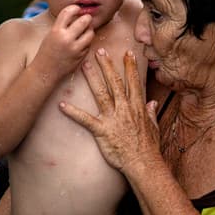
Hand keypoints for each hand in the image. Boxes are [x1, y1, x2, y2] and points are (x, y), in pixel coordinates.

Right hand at [34, 3, 96, 76]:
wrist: (46, 71)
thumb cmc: (47, 51)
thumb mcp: (50, 35)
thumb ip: (61, 25)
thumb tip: (74, 14)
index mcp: (56, 31)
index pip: (68, 12)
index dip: (74, 8)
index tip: (77, 8)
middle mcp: (66, 39)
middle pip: (84, 21)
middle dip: (87, 18)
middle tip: (87, 18)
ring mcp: (75, 48)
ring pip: (90, 33)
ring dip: (89, 30)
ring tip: (86, 29)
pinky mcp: (81, 56)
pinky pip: (88, 45)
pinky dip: (87, 42)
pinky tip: (82, 42)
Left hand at [60, 48, 160, 182]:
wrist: (143, 163)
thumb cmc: (149, 147)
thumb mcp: (153, 127)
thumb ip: (151, 113)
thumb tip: (152, 103)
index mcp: (137, 107)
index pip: (133, 82)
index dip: (130, 66)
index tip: (128, 53)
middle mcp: (125, 109)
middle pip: (115, 82)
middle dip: (107, 65)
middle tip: (99, 50)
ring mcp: (113, 118)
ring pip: (101, 93)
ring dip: (91, 78)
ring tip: (84, 65)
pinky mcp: (102, 130)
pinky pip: (85, 119)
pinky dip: (72, 112)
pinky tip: (61, 104)